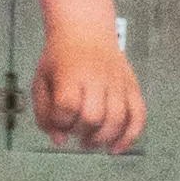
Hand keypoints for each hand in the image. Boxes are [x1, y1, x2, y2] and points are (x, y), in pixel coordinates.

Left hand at [33, 27, 146, 153]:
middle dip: (81, 132)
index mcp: (71, 75)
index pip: (66, 106)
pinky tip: (116, 149)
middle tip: (74, 133)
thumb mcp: (41, 80)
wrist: (86, 31)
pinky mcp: (133, 87)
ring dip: (102, 139)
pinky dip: (130, 136)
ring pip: (117, 120)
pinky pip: (138, 115)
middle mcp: (97, 79)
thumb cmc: (60, 59)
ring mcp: (119, 83)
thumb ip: (44, 112)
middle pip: (93, 117)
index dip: (59, 121)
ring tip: (89, 143)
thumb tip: (59, 140)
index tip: (56, 122)